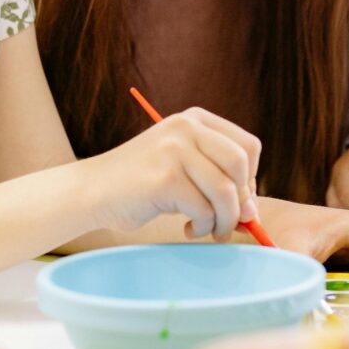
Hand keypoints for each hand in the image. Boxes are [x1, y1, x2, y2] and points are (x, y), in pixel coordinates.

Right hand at [85, 108, 260, 241]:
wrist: (93, 190)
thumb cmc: (144, 184)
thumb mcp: (186, 170)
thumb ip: (220, 182)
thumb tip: (254, 214)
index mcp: (196, 119)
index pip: (248, 146)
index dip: (250, 179)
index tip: (235, 201)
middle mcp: (187, 127)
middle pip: (242, 165)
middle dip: (241, 201)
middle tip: (227, 221)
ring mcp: (175, 150)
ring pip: (227, 192)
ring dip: (223, 221)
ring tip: (207, 230)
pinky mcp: (165, 178)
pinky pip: (204, 210)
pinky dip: (202, 227)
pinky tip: (187, 228)